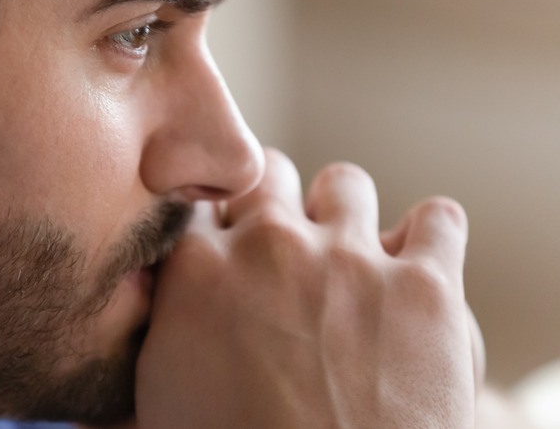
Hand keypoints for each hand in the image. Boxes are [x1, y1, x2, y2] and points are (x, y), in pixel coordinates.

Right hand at [135, 149, 479, 427]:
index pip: (203, 201)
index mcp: (197, 267)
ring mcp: (349, 259)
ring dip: (345, 214)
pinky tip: (417, 266)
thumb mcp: (155, 396)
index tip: (229, 246)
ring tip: (350, 257)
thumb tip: (130, 308)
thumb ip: (149, 331)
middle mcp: (269, 245)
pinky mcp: (424, 286)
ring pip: (346, 184)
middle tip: (283, 247)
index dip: (219, 224)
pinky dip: (431, 235)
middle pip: (267, 173)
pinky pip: (438, 219)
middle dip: (274, 203)